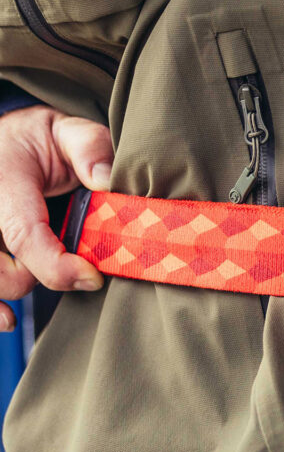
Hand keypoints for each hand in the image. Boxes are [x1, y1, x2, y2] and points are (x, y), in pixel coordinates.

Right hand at [0, 104, 112, 331]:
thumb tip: (106, 179)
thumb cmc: (39, 142)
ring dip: (20, 287)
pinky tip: (8, 319)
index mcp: (3, 181)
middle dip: (38, 276)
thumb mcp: (65, 131)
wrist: (8, 145)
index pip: (24, 234)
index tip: (93, 276)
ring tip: (48, 275)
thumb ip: (88, 147)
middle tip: (71, 259)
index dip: (58, 266)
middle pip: (3, 271)